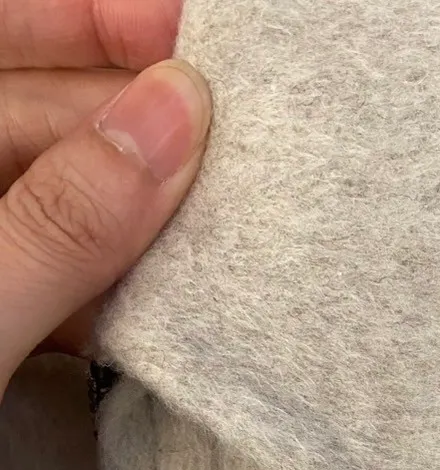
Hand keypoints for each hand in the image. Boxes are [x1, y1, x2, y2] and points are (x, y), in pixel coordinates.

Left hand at [0, 0, 210, 396]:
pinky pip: (58, 286)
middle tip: (250, 150)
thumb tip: (176, 117)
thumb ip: (62, 221)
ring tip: (237, 231)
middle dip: (142, 130)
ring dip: (141, 223)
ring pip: (62, 209)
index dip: (95, 18)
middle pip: (44, 121)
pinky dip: (113, 294)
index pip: (3, 29)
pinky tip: (174, 306)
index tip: (196, 42)